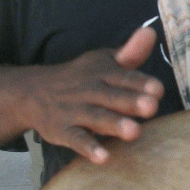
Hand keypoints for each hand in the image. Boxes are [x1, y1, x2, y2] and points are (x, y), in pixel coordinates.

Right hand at [27, 27, 163, 163]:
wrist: (31, 92)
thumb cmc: (81, 78)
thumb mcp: (103, 62)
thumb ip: (130, 53)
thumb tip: (151, 32)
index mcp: (102, 72)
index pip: (123, 77)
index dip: (140, 82)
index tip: (158, 89)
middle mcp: (89, 90)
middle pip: (112, 96)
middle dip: (131, 102)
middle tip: (151, 107)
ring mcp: (75, 111)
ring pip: (96, 117)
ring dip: (114, 124)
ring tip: (134, 132)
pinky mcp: (62, 131)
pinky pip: (76, 139)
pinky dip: (89, 148)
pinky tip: (103, 157)